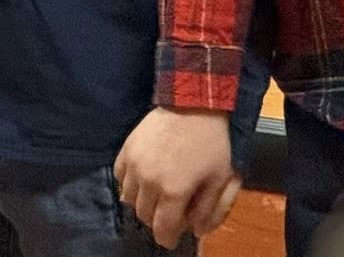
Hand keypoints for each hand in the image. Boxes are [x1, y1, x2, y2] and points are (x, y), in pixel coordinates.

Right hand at [115, 107, 240, 250]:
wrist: (193, 104)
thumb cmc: (213, 144)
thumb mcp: (223, 180)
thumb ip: (211, 210)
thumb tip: (197, 230)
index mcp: (173, 191)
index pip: (162, 229)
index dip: (168, 238)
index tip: (173, 238)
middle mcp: (148, 181)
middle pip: (144, 215)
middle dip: (157, 221)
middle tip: (171, 214)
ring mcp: (134, 164)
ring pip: (129, 199)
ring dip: (142, 203)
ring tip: (157, 197)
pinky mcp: (126, 149)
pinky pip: (119, 177)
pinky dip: (129, 185)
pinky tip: (143, 180)